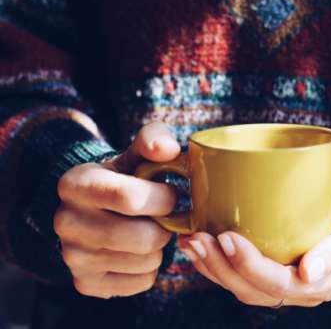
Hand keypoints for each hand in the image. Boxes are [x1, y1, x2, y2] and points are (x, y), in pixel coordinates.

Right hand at [54, 122, 178, 298]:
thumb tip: (167, 148)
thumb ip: (153, 141)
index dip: (163, 199)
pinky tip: (139, 251)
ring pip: (147, 261)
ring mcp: (73, 257)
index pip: (130, 198)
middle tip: (164, 217)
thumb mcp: (134, 154)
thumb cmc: (124, 179)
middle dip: (166, 226)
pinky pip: (142, 282)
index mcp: (76, 184)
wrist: (94, 210)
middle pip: (144, 238)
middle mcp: (66, 222)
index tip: (170, 194)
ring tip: (149, 231)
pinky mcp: (86, 283)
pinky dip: (151, 268)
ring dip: (160, 247)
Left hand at [178, 172, 330, 306]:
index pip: (279, 284)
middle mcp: (305, 288)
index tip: (226, 236)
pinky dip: (219, 263)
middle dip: (221, 268)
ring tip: (191, 242)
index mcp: (327, 282)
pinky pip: (244, 275)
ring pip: (244, 287)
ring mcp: (290, 279)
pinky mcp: (279, 265)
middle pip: (254, 290)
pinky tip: (202, 245)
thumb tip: (309, 275)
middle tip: (197, 238)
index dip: (248, 265)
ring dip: (214, 267)